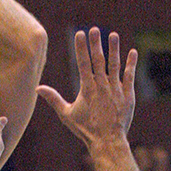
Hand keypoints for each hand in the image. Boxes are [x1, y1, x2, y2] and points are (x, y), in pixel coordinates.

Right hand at [36, 28, 136, 153]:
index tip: (80, 33)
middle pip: (98, 60)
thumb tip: (37, 88)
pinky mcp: (128, 95)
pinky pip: (129, 76)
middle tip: (94, 28)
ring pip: (115, 65)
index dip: (81, 47)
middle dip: (96, 43)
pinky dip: (131, 64)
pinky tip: (132, 52)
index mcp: (87, 89)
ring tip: (113, 35)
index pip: (83, 63)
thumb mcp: (66, 114)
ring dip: (114, 49)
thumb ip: (53, 99)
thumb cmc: (85, 129)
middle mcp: (102, 86)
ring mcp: (116, 90)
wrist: (107, 141)